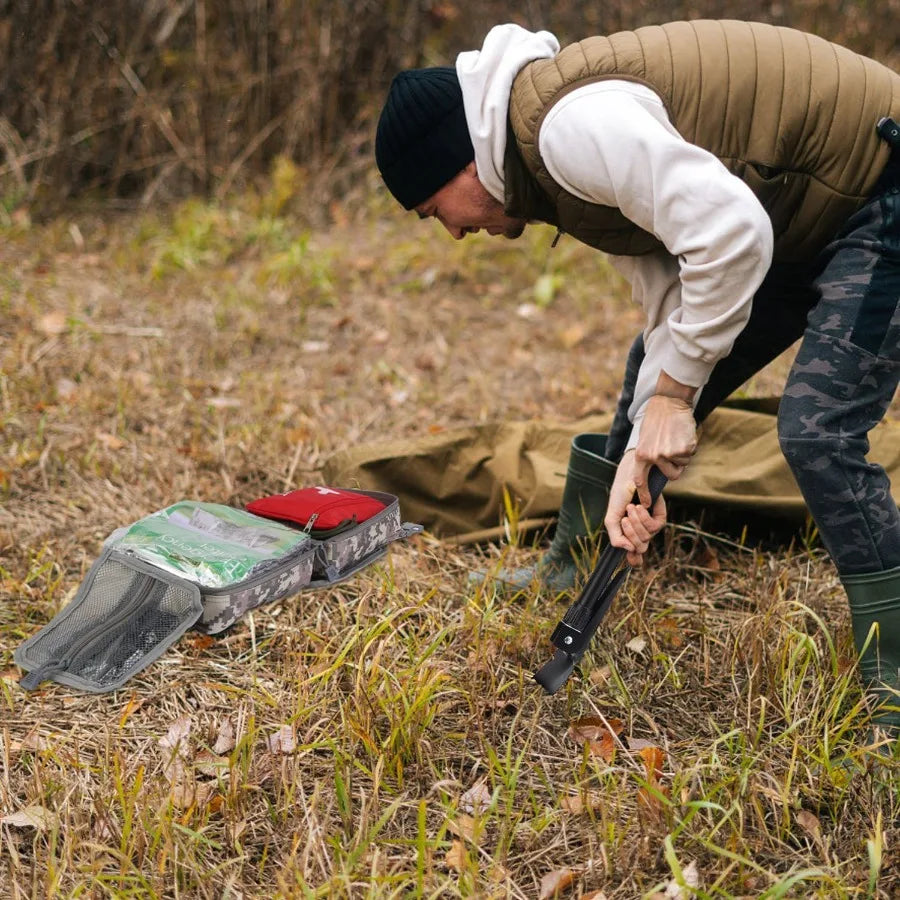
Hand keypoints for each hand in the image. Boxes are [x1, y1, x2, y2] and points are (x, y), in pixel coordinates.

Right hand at [604, 449, 666, 566]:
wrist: (630, 476)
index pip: (634, 555)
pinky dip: (645, 517)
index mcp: (629, 534)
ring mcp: (651, 525)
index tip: (632, 559)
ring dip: (636, 523)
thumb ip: (615, 537)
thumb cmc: (620, 495)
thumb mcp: (612, 518)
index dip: (634, 560)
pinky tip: (640, 506)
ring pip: (646, 538)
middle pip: (639, 547)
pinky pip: (655, 526)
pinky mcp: (660, 516)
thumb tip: (629, 550)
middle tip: (624, 518)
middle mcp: (641, 531)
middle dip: (630, 534)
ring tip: (631, 508)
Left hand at [631, 394, 696, 505]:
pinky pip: (690, 455)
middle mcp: (654, 456)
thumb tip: (653, 475)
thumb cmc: (656, 421)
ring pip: (682, 464)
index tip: (647, 504)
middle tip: (674, 451)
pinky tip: (682, 434)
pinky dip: (690, 447)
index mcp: (641, 455)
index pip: (640, 480)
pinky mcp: (684, 449)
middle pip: (671, 475)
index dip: (644, 494)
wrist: (668, 403)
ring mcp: (669, 453)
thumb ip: (649, 456)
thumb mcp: (645, 439)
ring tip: (675, 438)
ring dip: (682, 455)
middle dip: (675, 467)